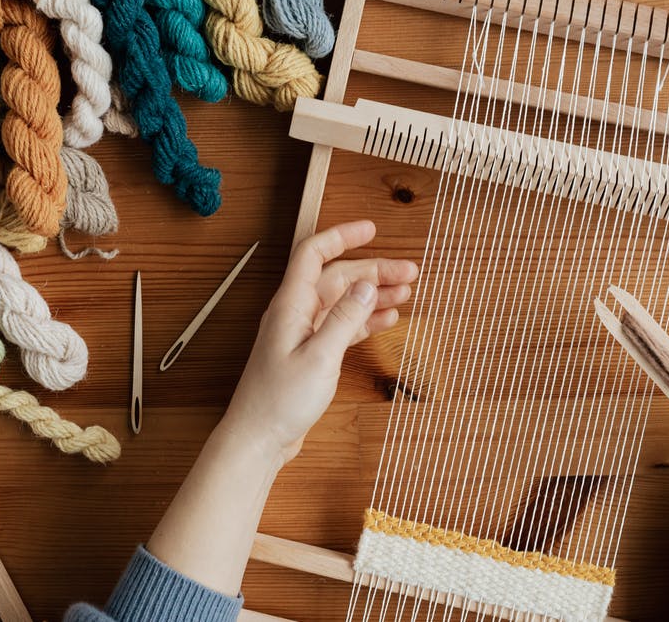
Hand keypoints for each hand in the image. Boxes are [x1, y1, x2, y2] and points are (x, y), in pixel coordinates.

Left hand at [221, 220, 417, 466]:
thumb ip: (345, 319)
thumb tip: (367, 286)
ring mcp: (302, 334)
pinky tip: (386, 320)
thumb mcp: (319, 357)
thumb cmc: (279, 401)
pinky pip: (340, 326)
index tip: (371, 229)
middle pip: (337, 278)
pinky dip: (363, 321)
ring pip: (342, 302)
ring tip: (406, 294)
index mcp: (290, 305)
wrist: (258, 439)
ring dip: (372, 295)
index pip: (314, 254)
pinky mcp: (309, 354)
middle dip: (373, 271)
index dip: (342, 236)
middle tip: (410, 272)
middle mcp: (295, 314)